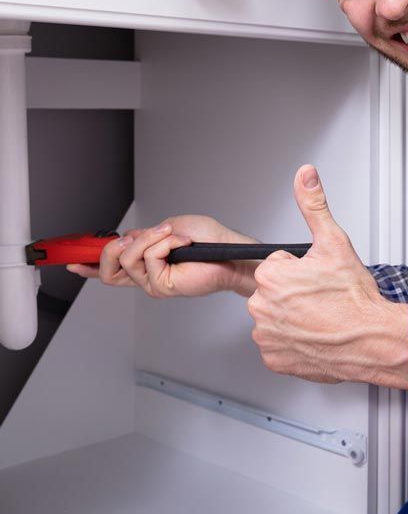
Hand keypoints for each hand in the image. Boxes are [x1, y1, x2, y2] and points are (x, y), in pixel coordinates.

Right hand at [67, 215, 258, 298]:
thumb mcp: (169, 227)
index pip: (112, 268)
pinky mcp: (162, 285)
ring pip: (127, 258)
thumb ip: (144, 236)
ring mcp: (152, 282)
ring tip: (171, 235)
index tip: (72, 262)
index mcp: (146, 261)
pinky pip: (148, 258)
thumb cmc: (208, 240)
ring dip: (149, 239)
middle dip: (114, 246)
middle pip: (108, 267)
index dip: (89, 266)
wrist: (229, 250)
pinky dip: (164, 244)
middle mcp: (146, 275)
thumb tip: (127, 239)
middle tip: (132, 237)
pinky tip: (181, 244)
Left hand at [247, 165, 407, 387]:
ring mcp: (267, 336)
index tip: (318, 279)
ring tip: (320, 318)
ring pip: (276, 318)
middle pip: (275, 292)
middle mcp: (262, 307)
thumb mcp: (335, 242)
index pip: (278, 266)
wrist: (373, 341)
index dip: (302, 270)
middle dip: (295, 293)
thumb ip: (314, 205)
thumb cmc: (355, 298)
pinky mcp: (274, 359)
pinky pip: (278, 345)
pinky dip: (294, 342)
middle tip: (322, 298)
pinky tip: (314, 336)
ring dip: (293, 318)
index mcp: (272, 276)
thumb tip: (305, 176)